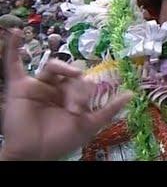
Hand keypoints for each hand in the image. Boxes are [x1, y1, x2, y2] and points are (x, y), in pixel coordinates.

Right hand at [0, 29, 132, 160]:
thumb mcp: (90, 124)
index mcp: (71, 95)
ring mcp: (38, 85)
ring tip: (74, 75)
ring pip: (55, 66)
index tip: (81, 110)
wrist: (35, 154)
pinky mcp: (20, 87)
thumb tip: (132, 94)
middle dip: (77, 89)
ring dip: (65, 70)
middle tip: (75, 107)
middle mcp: (56, 88)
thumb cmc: (61, 141)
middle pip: (72, 74)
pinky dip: (13, 48)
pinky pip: (13, 64)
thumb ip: (110, 109)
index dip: (85, 93)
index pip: (84, 83)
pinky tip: (17, 32)